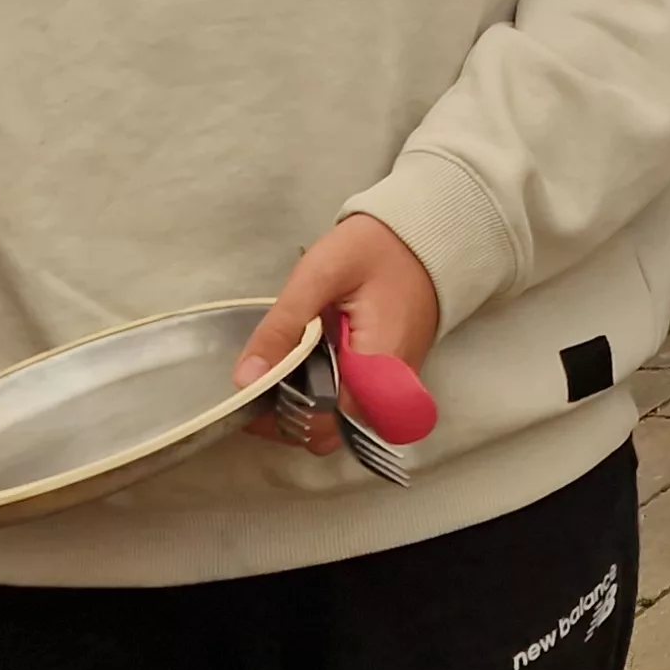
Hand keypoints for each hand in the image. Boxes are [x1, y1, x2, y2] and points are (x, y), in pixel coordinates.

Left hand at [234, 214, 440, 454]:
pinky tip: (303, 369)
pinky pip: (352, 408)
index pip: (325, 423)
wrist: (423, 235)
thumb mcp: (320, 275)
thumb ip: (283, 328)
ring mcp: (394, 387)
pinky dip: (322, 399)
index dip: (280, 419)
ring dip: (303, 410)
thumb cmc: (373, 249)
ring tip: (278, 374)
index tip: (250, 396)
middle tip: (260, 383)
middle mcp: (391, 388)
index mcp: (376, 365)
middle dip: (288, 421)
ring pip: (340, 425)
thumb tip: (246, 380)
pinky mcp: (391, 380)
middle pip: (332, 434)